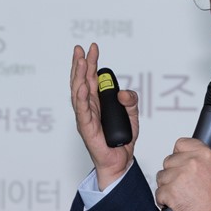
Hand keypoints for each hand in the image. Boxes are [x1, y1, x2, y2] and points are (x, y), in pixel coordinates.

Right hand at [70, 43, 139, 189]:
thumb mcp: (132, 116)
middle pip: (82, 81)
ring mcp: (86, 117)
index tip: (92, 48)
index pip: (91, 78)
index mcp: (97, 102)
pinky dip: (81, 98)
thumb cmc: (121, 140)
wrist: (119, 162)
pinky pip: (83, 111)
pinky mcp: (87, 128)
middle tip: (81, 48)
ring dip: (78, 76)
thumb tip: (124, 93)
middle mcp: (89, 107)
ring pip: (78, 93)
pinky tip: (82, 86)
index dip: (91, 62)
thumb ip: (130, 101)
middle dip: (81, 63)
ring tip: (79, 61)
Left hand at [155, 138, 210, 210]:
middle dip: (173, 173)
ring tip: (182, 195)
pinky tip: (176, 203)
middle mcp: (192, 162)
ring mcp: (180, 176)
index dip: (178, 155)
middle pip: (168, 161)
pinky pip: (159, 192)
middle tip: (184, 185)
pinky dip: (164, 200)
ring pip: (161, 177)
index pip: (180, 144)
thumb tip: (180, 156)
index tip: (181, 164)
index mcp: (204, 153)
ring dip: (167, 187)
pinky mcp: (171, 191)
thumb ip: (196, 158)